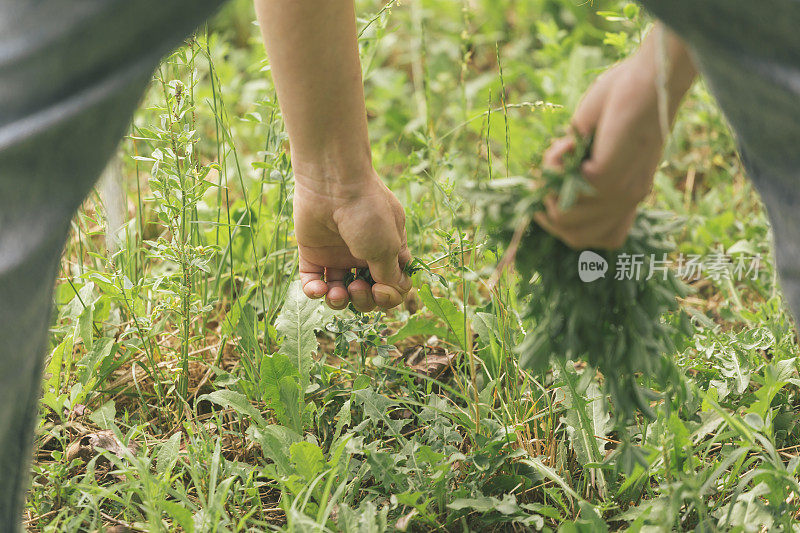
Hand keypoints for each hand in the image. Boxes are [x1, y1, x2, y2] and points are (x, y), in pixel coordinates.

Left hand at [293, 171, 411, 311]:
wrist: (333, 183)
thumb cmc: (368, 211)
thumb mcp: (388, 246)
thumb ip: (389, 275)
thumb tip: (392, 293)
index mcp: (389, 249)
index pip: (394, 284)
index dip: (390, 296)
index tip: (382, 289)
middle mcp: (364, 254)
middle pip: (367, 293)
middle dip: (364, 300)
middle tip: (358, 286)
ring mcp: (337, 254)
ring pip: (340, 292)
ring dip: (340, 301)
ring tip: (337, 293)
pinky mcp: (313, 253)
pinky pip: (313, 282)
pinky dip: (315, 292)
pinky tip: (319, 290)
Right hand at [536, 26, 696, 249]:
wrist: (653, 77)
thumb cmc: (628, 99)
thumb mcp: (603, 144)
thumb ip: (582, 168)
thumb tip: (549, 180)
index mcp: (632, 193)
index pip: (604, 238)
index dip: (570, 228)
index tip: (551, 200)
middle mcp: (629, 198)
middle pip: (577, 238)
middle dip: (548, 214)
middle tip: (543, 181)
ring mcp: (619, 190)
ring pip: (565, 218)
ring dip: (548, 186)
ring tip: (558, 153)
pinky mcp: (607, 175)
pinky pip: (563, 186)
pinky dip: (555, 162)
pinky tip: (566, 140)